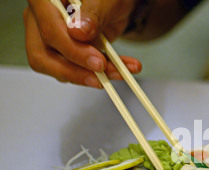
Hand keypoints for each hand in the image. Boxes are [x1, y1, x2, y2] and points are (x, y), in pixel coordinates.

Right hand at [24, 0, 141, 87]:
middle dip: (77, 71)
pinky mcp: (65, 54)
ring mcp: (51, 39)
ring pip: (61, 69)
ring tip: (122, 73)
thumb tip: (78, 33)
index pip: (50, 30)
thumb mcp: (106, 0)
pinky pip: (77, 71)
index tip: (98, 63)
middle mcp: (40, 20)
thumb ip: (93, 13)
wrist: (115, 4)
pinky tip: (122, 71)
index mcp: (44, 0)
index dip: (72, 50)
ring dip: (93, 76)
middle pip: (44, 56)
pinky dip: (102, 74)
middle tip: (105, 75)